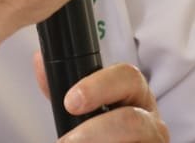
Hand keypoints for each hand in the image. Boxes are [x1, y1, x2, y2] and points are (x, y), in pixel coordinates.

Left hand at [34, 52, 169, 141]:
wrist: (113, 142)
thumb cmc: (102, 130)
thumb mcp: (84, 106)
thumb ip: (63, 87)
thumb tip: (41, 60)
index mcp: (134, 94)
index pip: (127, 76)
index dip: (98, 86)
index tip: (70, 101)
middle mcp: (150, 118)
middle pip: (131, 118)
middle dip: (96, 128)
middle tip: (68, 140)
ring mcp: (154, 141)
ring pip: (134, 136)